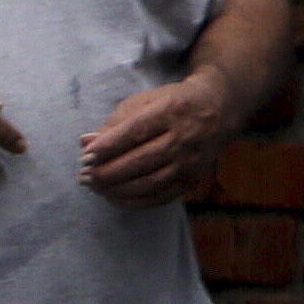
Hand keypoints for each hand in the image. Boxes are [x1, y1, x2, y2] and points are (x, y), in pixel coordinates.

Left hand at [77, 70, 240, 206]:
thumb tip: (85, 142)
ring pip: (149, 183)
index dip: (108, 147)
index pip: (135, 132)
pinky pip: (160, 197)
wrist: (218, 110)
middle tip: (84, 176)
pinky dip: (133, 201)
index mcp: (171, 111)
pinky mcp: (193, 180)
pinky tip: (112, 197)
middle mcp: (185, 138)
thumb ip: (113, 122)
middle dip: (107, 172)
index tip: (85, 156)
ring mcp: (191, 162)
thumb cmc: (171, 104)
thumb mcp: (144, 101)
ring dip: (116, 189)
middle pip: (141, 161)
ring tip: (94, 187)